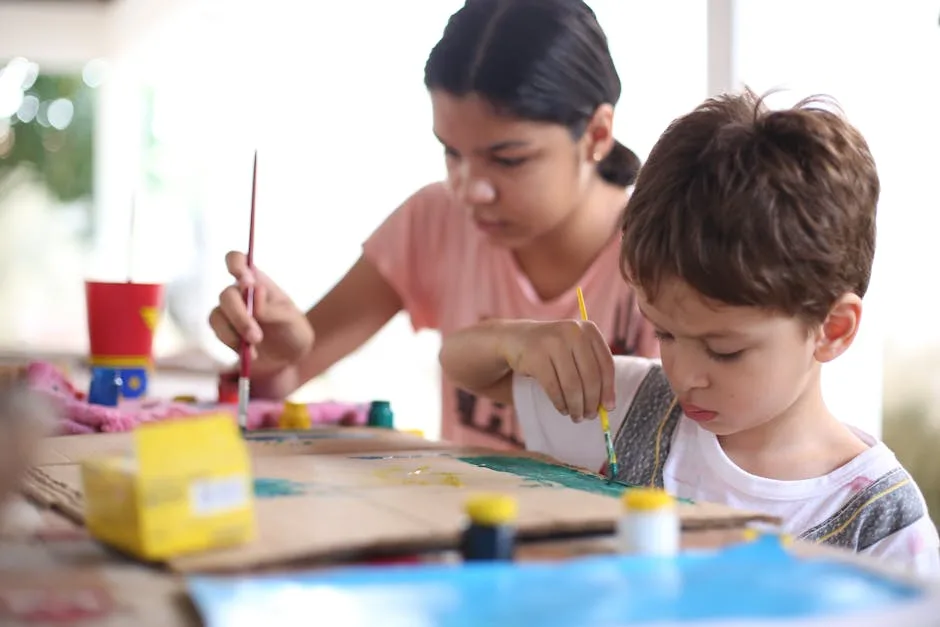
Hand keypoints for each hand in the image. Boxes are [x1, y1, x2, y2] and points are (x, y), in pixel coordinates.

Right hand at [208, 251, 314, 364]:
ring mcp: (229, 311)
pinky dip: (232, 343)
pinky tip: (250, 353)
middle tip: (256, 336)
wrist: (290, 354)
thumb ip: (273, 308)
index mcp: (256, 280)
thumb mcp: (290, 318)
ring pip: (217, 315)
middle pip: (226, 295)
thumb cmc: (292, 328)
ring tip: (255, 345)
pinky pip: (218, 332)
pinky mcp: (224, 329)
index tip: (246, 283)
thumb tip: (254, 293)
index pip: (236, 260)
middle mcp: (239, 292)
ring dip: (234, 333)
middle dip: (239, 316)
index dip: (234, 265)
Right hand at [499, 320, 614, 421]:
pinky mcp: (536, 356)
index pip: (606, 364)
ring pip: (572, 385)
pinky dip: (560, 403)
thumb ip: (592, 372)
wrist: (517, 339)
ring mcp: (553, 342)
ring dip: (576, 406)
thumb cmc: (554, 350)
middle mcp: (573, 332)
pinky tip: (562, 409)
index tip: (608, 408)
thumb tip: (607, 406)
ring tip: (576, 416)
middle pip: (591, 376)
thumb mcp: (576, 351)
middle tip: (590, 416)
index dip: (609, 389)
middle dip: (592, 402)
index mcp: (588, 330)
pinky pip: (553, 388)